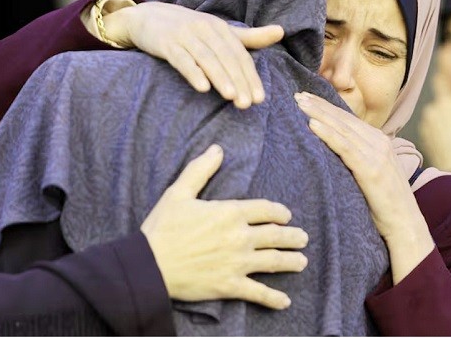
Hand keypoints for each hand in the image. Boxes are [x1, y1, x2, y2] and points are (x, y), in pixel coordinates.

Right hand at [105, 2, 283, 108]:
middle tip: (247, 104)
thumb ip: (249, 37)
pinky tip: (202, 87)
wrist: (148, 17)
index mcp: (220, 28)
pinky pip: (181, 59)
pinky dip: (192, 72)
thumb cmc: (189, 29)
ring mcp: (185, 35)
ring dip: (220, 78)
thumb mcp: (219, 31)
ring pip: (207, 58)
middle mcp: (205, 29)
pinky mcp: (166, 43)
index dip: (251, 76)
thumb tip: (281, 31)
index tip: (259, 98)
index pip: (240, 55)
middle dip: (239, 81)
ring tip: (231, 97)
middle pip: (226, 57)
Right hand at [141, 144, 308, 309]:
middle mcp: (240, 237)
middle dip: (293, 237)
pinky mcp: (230, 285)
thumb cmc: (162, 228)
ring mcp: (237, 262)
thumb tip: (217, 149)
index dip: (279, 212)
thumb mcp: (179, 192)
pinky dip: (273, 298)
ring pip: (274, 261)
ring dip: (291, 261)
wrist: (148, 264)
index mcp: (230, 213)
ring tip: (302, 261)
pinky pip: (258, 292)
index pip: (265, 210)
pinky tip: (285, 301)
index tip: (286, 215)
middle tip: (303, 238)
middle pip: (276, 235)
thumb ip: (200, 169)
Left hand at [294, 93, 432, 283]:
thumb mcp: (371, 175)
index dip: (327, 107)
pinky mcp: (371, 170)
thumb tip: (333, 152)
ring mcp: (376, 155)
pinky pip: (345, 148)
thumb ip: (357, 159)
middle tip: (297, 95)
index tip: (307, 98)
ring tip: (299, 104)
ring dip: (319, 114)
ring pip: (342, 129)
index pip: (348, 120)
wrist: (405, 225)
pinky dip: (328, 134)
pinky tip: (312, 125)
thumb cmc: (384, 204)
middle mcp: (379, 143)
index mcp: (379, 142)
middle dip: (319, 106)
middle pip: (343, 119)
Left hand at [420, 75, 450, 174]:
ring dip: (445, 116)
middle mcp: (432, 109)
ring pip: (435, 113)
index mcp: (447, 99)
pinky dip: (439, 130)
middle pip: (441, 98)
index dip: (446, 78)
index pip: (440, 79)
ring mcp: (426, 124)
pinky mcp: (423, 138)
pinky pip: (431, 128)